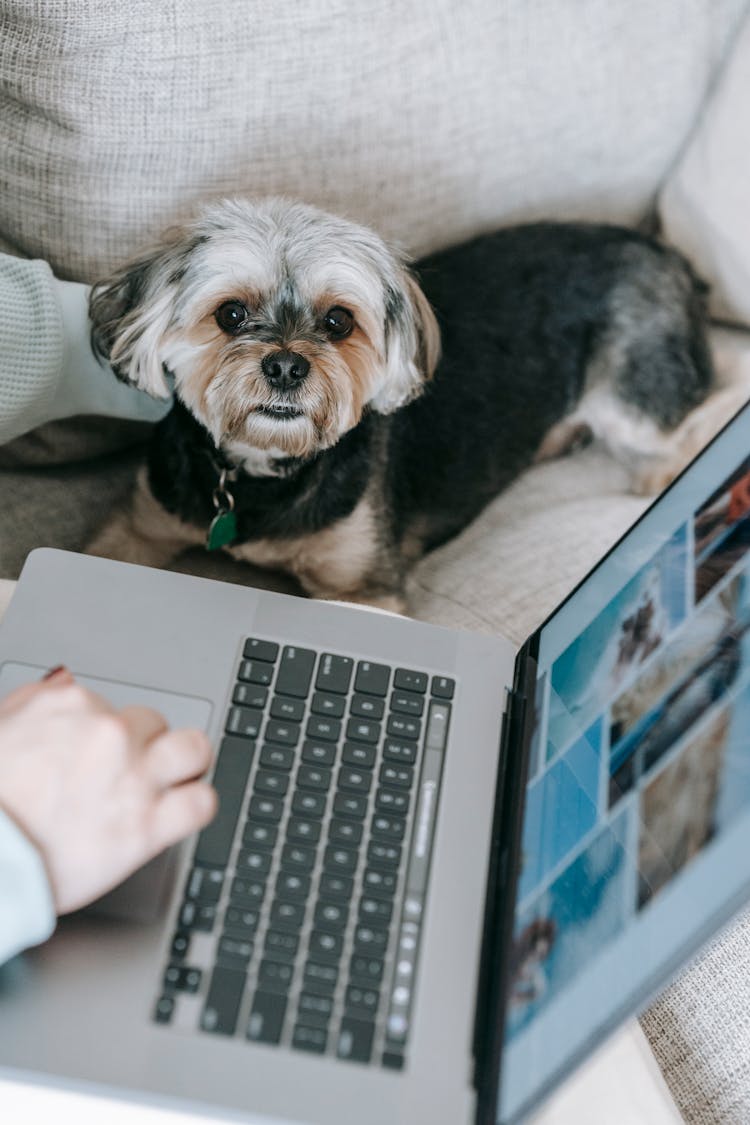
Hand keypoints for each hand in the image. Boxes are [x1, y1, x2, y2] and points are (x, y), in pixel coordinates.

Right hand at [0, 669, 216, 913]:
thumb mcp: (1, 727)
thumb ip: (38, 700)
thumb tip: (66, 682)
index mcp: (73, 705)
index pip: (115, 707)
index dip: (111, 735)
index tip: (101, 756)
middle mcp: (109, 733)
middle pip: (156, 724)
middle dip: (148, 746)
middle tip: (133, 771)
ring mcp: (133, 777)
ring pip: (193, 750)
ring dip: (187, 765)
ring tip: (174, 782)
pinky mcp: (147, 825)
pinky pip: (201, 803)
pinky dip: (196, 806)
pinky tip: (181, 812)